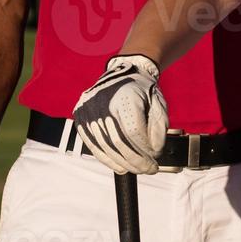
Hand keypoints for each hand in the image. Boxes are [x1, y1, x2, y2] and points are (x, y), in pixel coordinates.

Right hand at [72, 53, 168, 174]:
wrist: (122, 72)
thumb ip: (159, 128)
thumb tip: (154, 152)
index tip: (155, 159)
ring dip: (123, 164)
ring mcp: (88, 110)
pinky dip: (107, 160)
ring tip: (136, 169)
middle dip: (136, 162)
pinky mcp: (81, 117)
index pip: (134, 132)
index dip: (145, 151)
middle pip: (119, 143)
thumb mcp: (158, 104)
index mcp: (124, 96)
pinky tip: (121, 166)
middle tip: (148, 169)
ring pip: (105, 147)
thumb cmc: (142, 90)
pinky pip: (93, 145)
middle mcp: (103, 102)